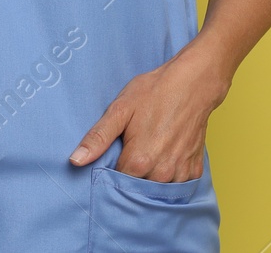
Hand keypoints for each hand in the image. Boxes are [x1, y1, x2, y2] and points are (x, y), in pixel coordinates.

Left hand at [67, 49, 231, 182]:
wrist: (193, 83)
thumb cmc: (154, 92)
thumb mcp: (120, 109)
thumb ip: (98, 138)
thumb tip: (75, 160)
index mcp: (139, 162)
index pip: (116, 181)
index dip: (112, 168)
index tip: (116, 153)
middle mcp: (161, 173)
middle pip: (137, 187)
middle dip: (132, 173)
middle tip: (134, 147)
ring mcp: (180, 173)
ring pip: (158, 188)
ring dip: (151, 176)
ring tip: (151, 150)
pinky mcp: (195, 170)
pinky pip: (177, 184)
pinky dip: (171, 174)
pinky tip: (167, 153)